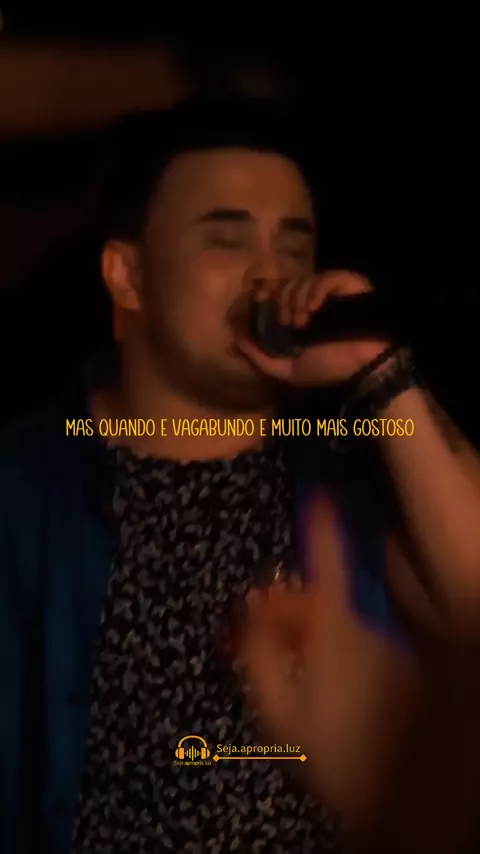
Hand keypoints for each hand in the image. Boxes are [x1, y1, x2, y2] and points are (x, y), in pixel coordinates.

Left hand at [237, 270, 391, 386]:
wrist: (365, 368)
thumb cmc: (330, 369)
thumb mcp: (287, 370)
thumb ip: (259, 357)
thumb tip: (232, 340)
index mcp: (296, 318)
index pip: (273, 295)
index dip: (261, 294)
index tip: (254, 300)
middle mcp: (311, 301)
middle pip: (285, 285)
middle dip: (279, 301)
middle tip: (285, 321)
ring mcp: (330, 292)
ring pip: (302, 280)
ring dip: (296, 300)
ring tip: (303, 324)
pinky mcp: (347, 284)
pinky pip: (324, 278)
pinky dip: (315, 292)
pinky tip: (314, 310)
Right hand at [238, 495, 418, 830]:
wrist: (390, 795)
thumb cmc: (328, 750)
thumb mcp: (277, 710)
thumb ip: (259, 654)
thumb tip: (250, 609)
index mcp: (333, 633)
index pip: (327, 567)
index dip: (322, 529)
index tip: (318, 496)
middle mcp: (363, 631)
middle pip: (319, 601)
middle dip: (286, 607)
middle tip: (251, 627)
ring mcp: (383, 649)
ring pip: (336, 624)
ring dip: (307, 631)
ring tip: (281, 660)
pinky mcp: (394, 668)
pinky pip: (355, 643)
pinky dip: (331, 648)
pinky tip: (314, 676)